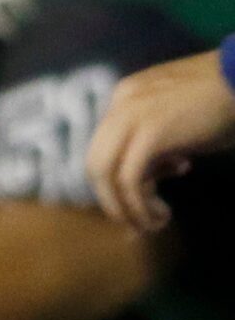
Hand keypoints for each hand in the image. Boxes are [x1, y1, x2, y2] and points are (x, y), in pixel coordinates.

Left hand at [87, 46, 234, 232]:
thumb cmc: (225, 100)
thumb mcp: (178, 121)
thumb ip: (154, 143)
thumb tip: (149, 176)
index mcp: (125, 96)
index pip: (104, 150)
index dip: (119, 181)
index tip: (152, 193)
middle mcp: (121, 103)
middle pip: (96, 166)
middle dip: (114, 200)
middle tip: (138, 221)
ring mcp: (133, 115)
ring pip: (107, 178)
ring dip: (126, 210)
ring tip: (151, 224)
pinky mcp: (150, 133)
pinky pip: (130, 183)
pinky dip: (140, 207)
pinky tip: (161, 217)